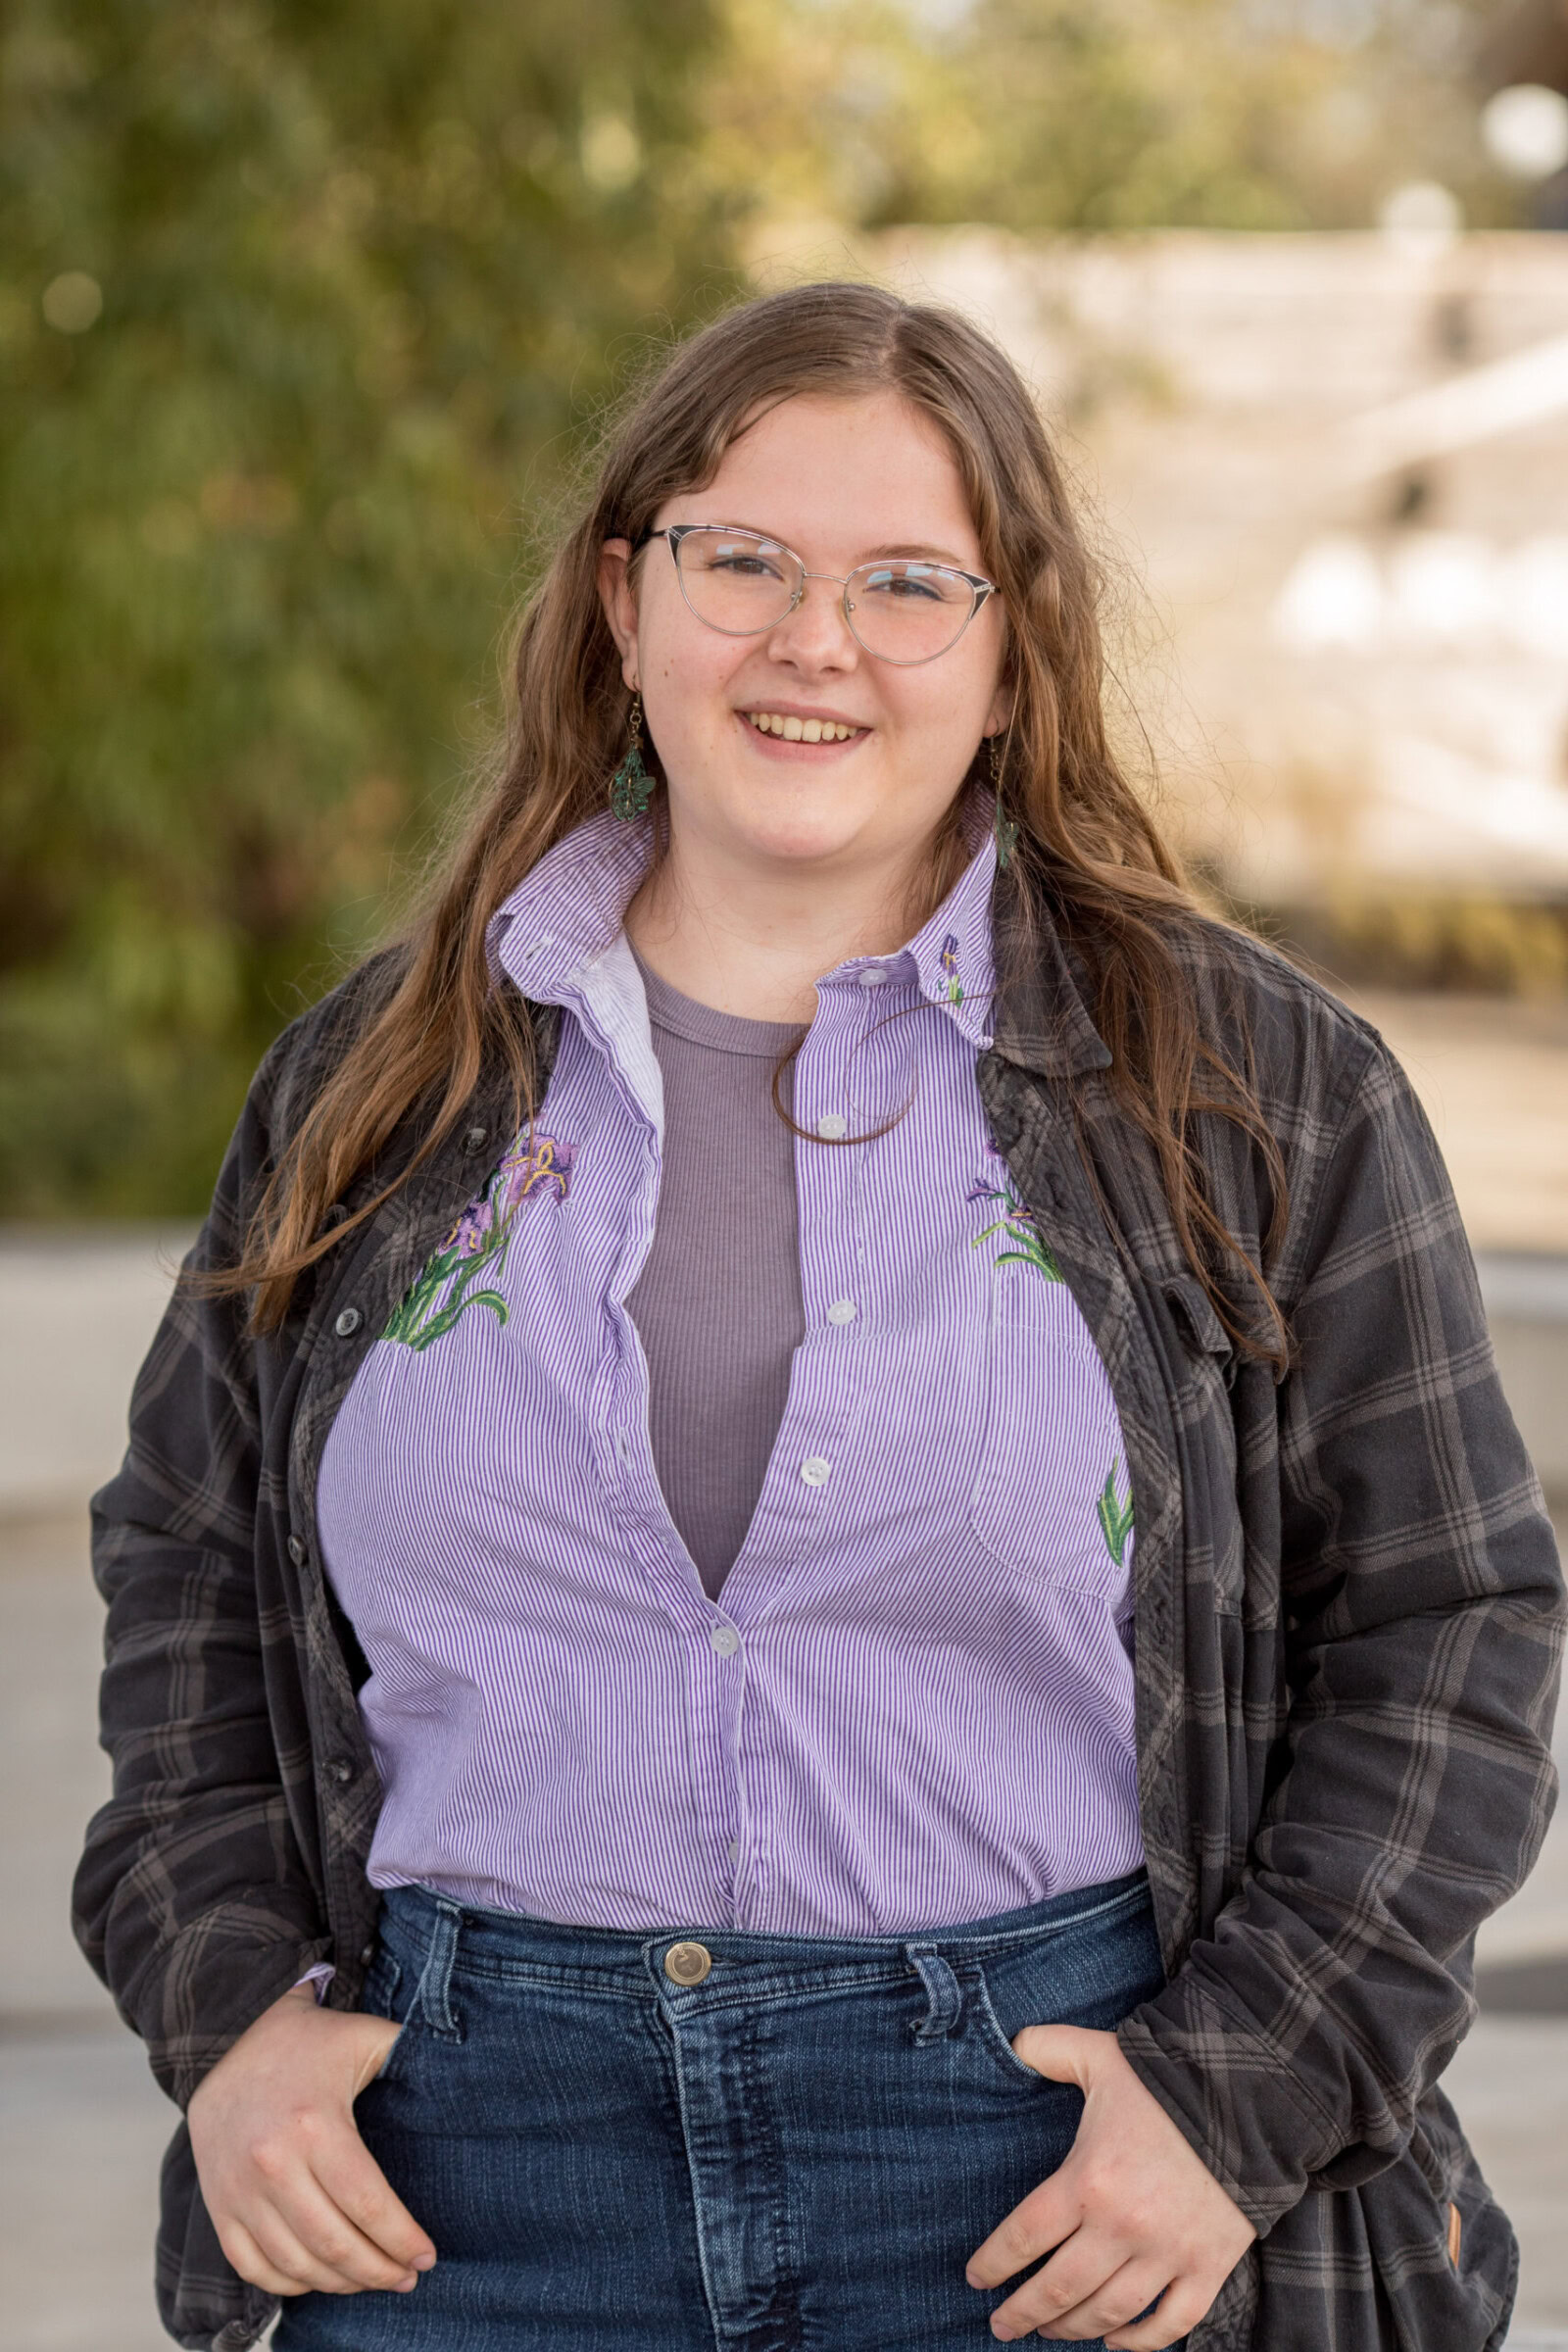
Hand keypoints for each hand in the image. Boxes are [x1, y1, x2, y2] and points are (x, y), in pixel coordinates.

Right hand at [187, 1982, 436, 2297]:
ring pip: (297, 2265)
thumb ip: (411, 2053)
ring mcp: (238, 2191)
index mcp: (314, 2125)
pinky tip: (321, 2278)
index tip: (428, 2257)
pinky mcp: (218, 2206)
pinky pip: (255, 2268)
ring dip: (341, 2284)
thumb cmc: (310, 2042)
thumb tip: (469, 2073)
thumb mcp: (364, 2036)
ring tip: (373, 2279)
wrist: (227, 2042)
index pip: (367, 2205)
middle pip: (334, 2245)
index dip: (402, 2239)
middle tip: (407, 2278)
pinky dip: (291, 2285)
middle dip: (379, 2272)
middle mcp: (272, 2165)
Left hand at [965, 2024, 1254, 2345]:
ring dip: (1072, 2329)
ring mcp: (1168, 2253)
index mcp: (1088, 2179)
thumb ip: (1046, 2048)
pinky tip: (1114, 2342)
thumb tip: (1011, 2044)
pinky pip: (1170, 2324)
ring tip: (1049, 2332)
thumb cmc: (1165, 2077)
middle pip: (1059, 2287)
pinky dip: (1140, 2343)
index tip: (976, 2278)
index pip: (1024, 2236)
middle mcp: (1123, 2226)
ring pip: (1108, 2313)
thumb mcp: (1097, 2053)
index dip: (994, 2263)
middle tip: (1001, 2324)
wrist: (1251, 2097)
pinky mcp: (1208, 2267)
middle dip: (1023, 2312)